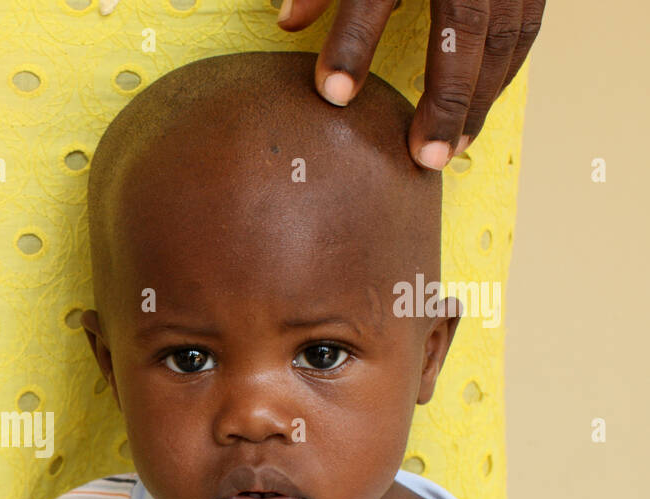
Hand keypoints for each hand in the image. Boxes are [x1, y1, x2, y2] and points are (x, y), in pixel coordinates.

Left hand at [278, 0, 544, 169]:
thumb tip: (288, 23)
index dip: (353, 44)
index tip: (332, 95)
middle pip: (462, 26)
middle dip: (444, 98)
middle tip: (422, 158)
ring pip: (504, 35)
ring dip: (481, 98)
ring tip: (449, 151)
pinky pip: (526, 26)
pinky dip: (503, 72)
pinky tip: (479, 108)